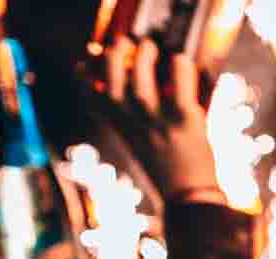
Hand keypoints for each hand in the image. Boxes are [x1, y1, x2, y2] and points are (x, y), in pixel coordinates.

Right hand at [98, 37, 221, 202]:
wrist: (191, 198)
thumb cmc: (170, 171)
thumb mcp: (142, 148)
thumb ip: (133, 124)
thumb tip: (133, 98)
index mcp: (123, 131)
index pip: (92, 99)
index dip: (84, 77)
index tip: (85, 62)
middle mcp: (136, 126)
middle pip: (113, 84)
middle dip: (114, 57)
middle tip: (126, 43)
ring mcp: (158, 124)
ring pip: (141, 81)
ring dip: (143, 57)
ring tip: (150, 47)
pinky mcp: (185, 122)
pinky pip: (179, 86)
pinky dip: (179, 68)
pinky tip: (180, 61)